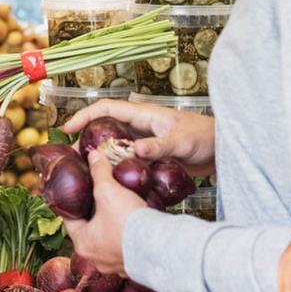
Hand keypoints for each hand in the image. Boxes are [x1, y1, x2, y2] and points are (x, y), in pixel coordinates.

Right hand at [64, 98, 215, 177]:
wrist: (223, 150)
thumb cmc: (206, 138)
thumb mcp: (181, 141)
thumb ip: (159, 145)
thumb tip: (135, 150)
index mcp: (143, 114)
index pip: (106, 108)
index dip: (84, 116)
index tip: (67, 129)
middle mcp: (140, 126)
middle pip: (105, 128)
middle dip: (87, 140)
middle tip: (74, 159)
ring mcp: (145, 141)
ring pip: (115, 147)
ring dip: (101, 157)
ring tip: (86, 173)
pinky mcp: (150, 156)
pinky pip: (127, 161)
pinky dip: (117, 169)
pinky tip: (111, 182)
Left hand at [65, 150, 159, 274]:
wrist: (161, 247)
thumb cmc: (128, 222)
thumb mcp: (109, 191)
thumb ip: (99, 173)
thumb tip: (93, 156)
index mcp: (82, 243)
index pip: (70, 220)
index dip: (72, 204)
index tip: (76, 193)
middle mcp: (95, 259)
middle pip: (89, 231)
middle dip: (94, 214)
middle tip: (98, 198)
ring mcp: (115, 265)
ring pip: (108, 241)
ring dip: (111, 226)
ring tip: (117, 209)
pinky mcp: (133, 266)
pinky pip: (125, 249)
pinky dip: (127, 237)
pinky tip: (133, 225)